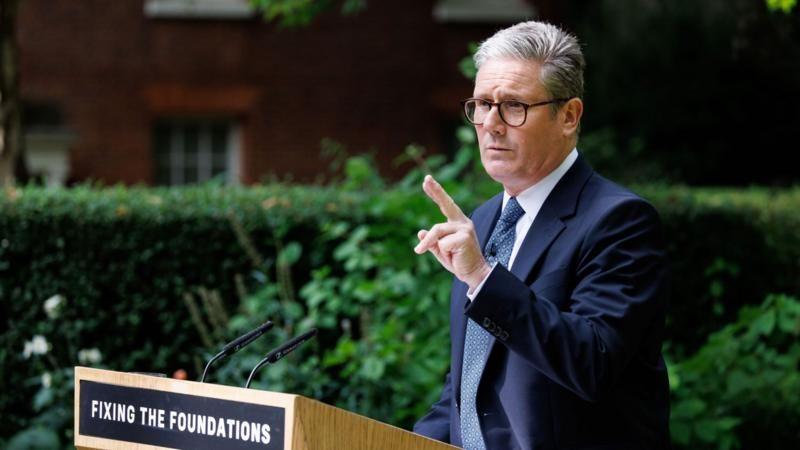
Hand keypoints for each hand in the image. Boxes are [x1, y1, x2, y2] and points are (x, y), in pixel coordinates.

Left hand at [414, 175, 490, 290]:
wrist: (474, 273)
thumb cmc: (458, 261)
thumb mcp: (441, 250)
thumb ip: (432, 241)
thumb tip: (420, 232)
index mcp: (457, 223)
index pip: (445, 205)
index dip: (436, 193)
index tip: (427, 180)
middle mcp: (462, 222)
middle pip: (446, 204)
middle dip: (436, 191)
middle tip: (426, 178)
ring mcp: (464, 228)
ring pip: (436, 231)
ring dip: (430, 244)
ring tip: (437, 255)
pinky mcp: (465, 237)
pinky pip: (442, 243)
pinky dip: (443, 252)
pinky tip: (454, 256)